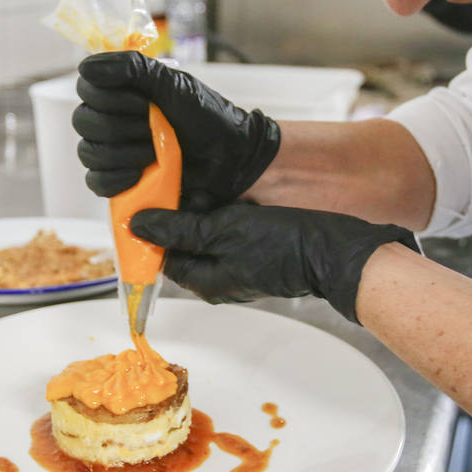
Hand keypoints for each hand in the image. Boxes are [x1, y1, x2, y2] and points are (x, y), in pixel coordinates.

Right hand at [73, 51, 280, 209]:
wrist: (231, 157)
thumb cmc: (206, 116)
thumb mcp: (173, 84)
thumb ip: (132, 69)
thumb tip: (85, 67)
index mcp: (121, 91)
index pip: (86, 88)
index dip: (110, 97)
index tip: (145, 101)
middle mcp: (112, 119)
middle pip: (83, 121)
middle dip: (122, 126)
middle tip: (154, 127)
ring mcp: (114, 152)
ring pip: (89, 152)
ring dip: (124, 152)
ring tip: (155, 152)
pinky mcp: (120, 182)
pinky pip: (96, 182)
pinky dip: (115, 179)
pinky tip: (138, 175)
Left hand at [130, 203, 418, 321]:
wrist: (332, 250)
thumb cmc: (283, 245)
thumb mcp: (223, 232)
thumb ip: (179, 230)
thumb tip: (138, 227)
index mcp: (205, 282)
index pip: (163, 255)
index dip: (154, 228)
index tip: (150, 199)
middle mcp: (220, 279)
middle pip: (184, 245)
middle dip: (179, 217)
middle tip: (180, 188)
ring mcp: (239, 267)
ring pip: (206, 236)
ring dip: (202, 212)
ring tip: (205, 189)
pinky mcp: (256, 254)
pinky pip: (228, 233)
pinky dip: (223, 214)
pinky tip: (229, 197)